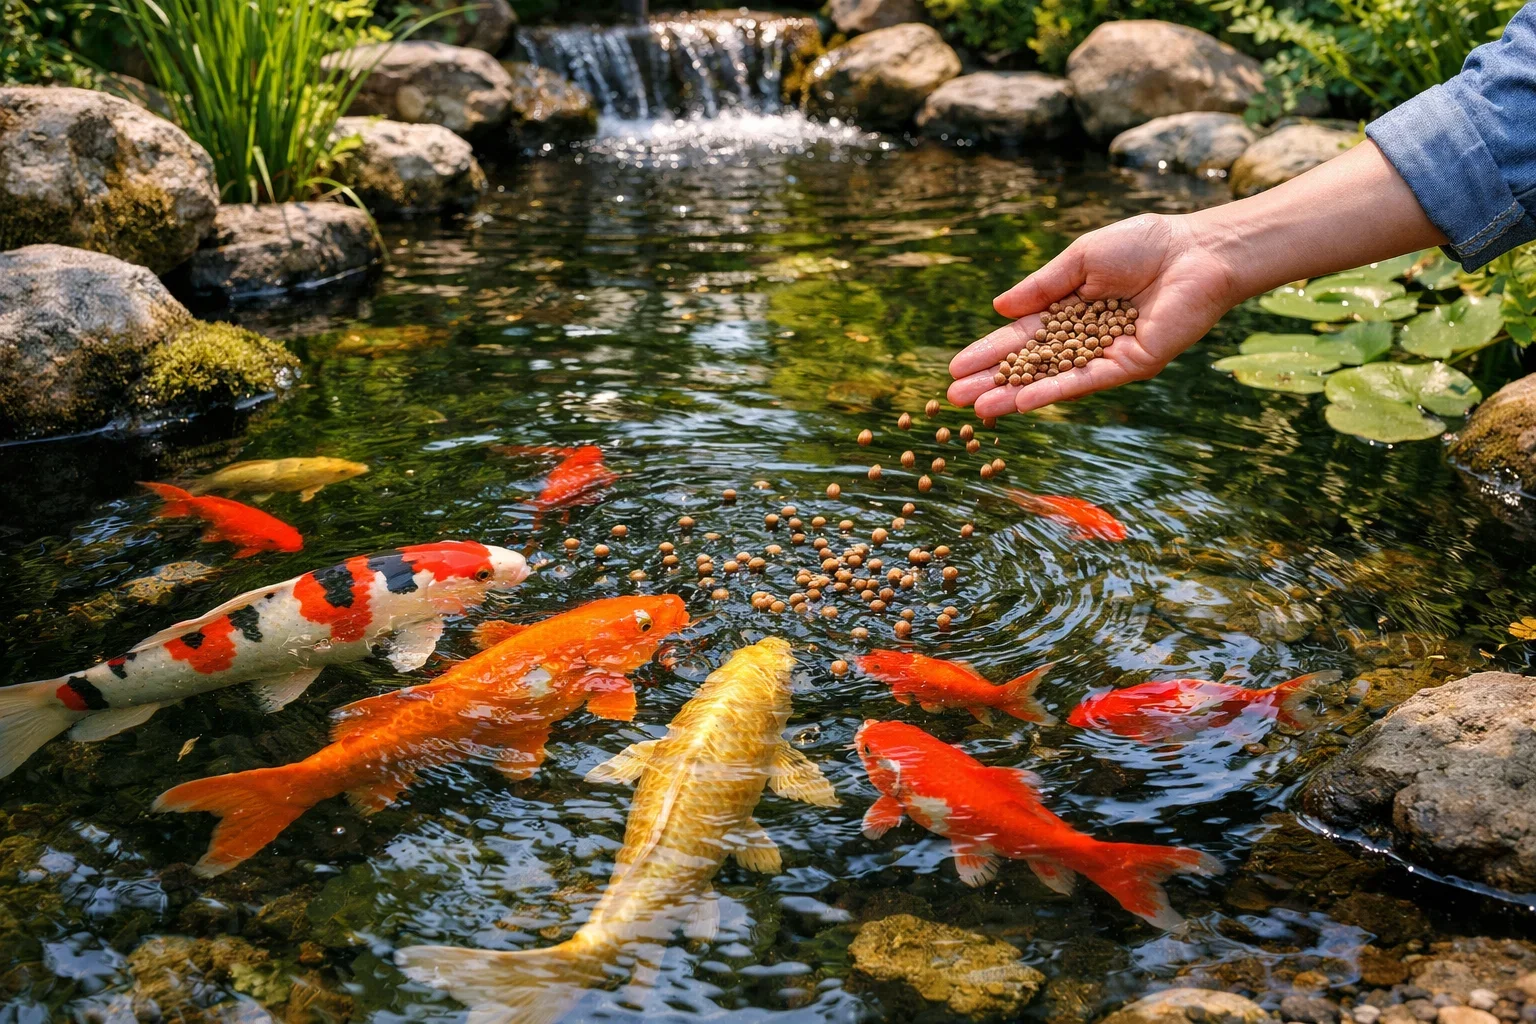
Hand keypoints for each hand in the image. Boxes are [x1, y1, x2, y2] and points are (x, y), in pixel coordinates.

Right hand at [947, 213, 1244, 417]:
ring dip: (1014, 395)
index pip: (1023, 337)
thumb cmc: (1144, 244)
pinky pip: (1085, 381)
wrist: (1198, 249)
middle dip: (993, 380)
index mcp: (1071, 309)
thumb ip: (1042, 287)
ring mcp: (1106, 354)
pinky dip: (1053, 391)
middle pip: (1031, 364)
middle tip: (954, 398)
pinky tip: (1023, 402)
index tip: (957, 367)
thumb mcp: (1080, 259)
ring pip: (1052, 378)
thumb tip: (1000, 309)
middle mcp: (1085, 338)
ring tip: (977, 409)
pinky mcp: (1130, 365)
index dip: (990, 351)